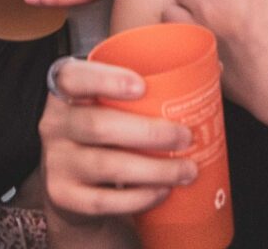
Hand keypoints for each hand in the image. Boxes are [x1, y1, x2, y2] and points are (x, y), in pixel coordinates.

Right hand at [41, 61, 196, 223]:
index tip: (141, 86)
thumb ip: (151, 77)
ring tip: (186, 170)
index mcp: (66, 89)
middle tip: (185, 136)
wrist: (74, 179)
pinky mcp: (63, 196)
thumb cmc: (105, 124)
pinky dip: (138, 197)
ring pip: (106, 165)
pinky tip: (162, 191)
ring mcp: (56, 161)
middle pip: (96, 125)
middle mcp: (54, 123)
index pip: (73, 77)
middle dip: (148, 132)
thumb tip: (213, 67)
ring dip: (153, 169)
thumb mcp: (112, 98)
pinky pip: (103, 200)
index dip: (105, 79)